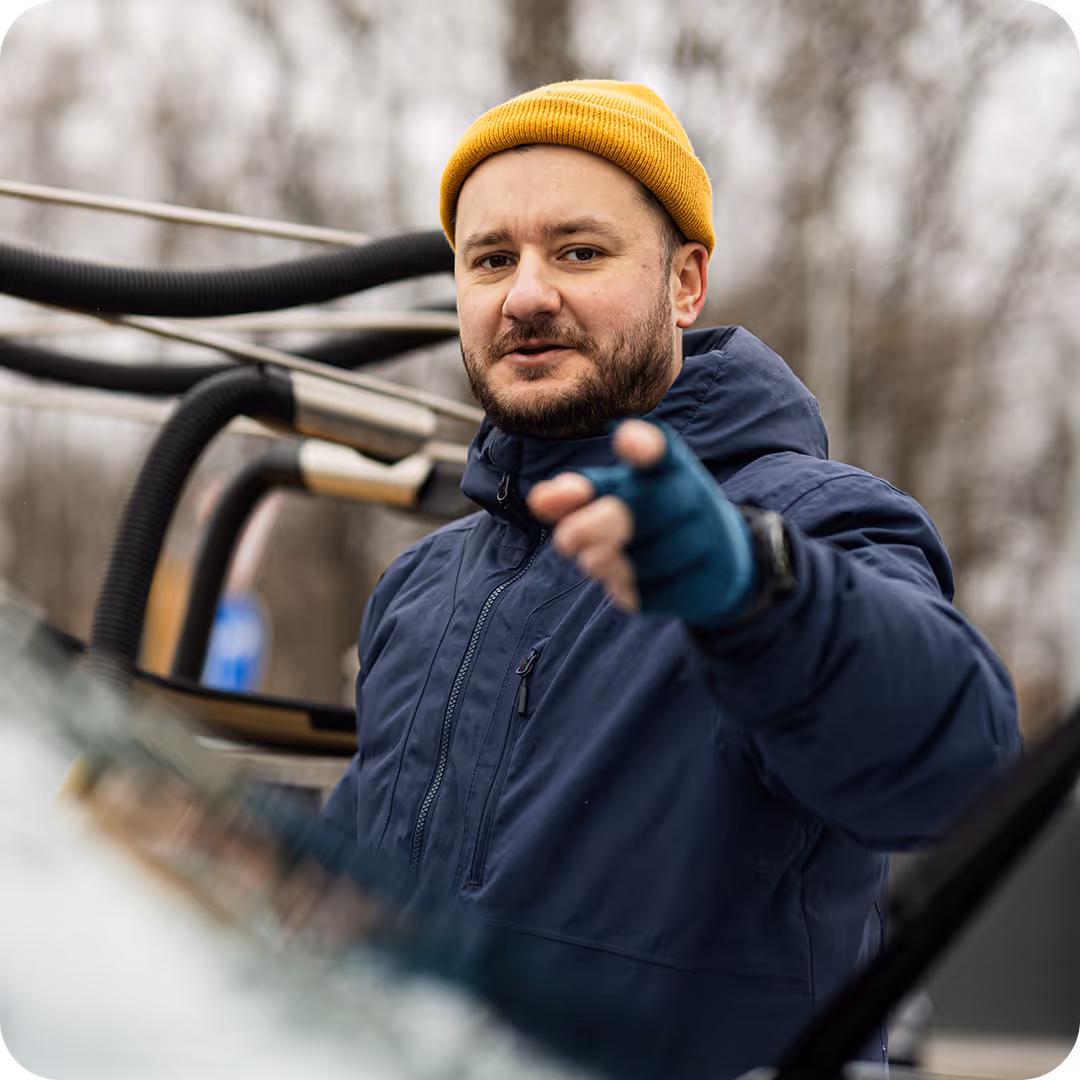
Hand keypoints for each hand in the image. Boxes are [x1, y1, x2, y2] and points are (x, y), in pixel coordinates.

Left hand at [527, 419, 757, 624]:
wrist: (720, 559)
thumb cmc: (655, 513)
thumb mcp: (619, 491)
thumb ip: (576, 491)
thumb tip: (539, 500)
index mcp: (668, 467)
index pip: (658, 450)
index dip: (641, 445)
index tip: (627, 441)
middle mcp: (688, 499)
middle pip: (633, 514)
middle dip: (592, 527)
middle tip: (564, 540)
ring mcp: (694, 546)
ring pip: (633, 560)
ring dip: (603, 561)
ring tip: (594, 557)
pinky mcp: (690, 586)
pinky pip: (642, 591)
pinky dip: (622, 585)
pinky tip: (623, 576)